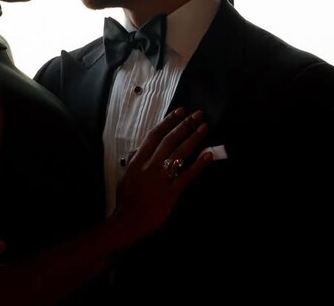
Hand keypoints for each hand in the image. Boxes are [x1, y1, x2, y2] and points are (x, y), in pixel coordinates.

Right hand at [113, 108, 211, 238]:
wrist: (127, 222)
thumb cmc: (126, 199)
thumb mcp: (125, 175)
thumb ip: (133, 160)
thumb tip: (138, 148)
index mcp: (138, 160)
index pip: (155, 135)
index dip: (168, 121)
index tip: (180, 111)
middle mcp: (149, 166)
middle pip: (170, 140)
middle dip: (185, 125)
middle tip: (198, 114)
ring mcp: (161, 179)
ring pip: (179, 154)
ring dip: (194, 139)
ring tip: (205, 128)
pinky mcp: (171, 193)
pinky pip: (187, 176)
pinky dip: (198, 165)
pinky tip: (208, 155)